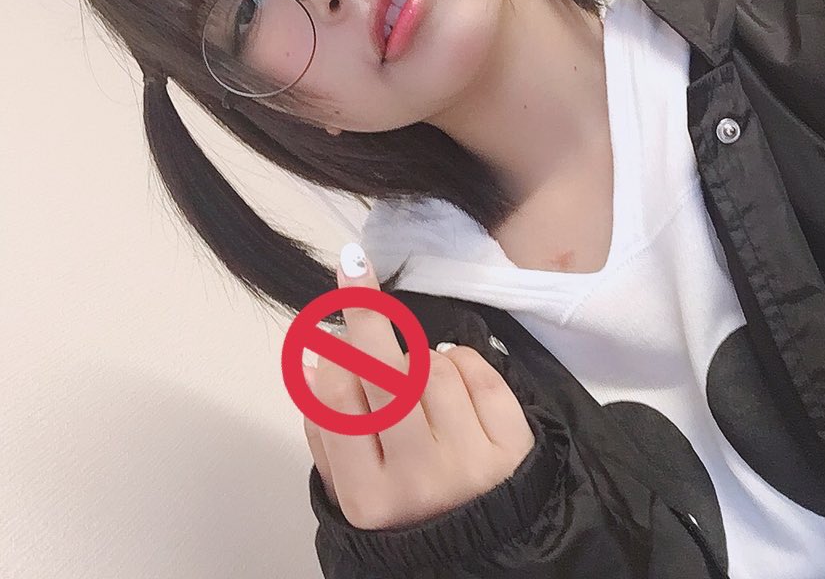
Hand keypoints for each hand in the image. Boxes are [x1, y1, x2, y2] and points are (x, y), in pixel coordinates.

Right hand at [301, 243, 535, 530]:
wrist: (478, 551)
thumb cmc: (404, 509)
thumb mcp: (350, 489)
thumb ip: (324, 429)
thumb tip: (312, 357)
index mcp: (367, 496)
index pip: (337, 400)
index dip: (331, 351)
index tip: (330, 325)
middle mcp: (418, 480)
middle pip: (385, 372)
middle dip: (367, 314)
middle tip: (356, 273)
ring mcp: (471, 462)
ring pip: (432, 366)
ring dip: (418, 355)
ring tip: (417, 378)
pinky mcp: (512, 446)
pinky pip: (478, 371)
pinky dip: (460, 359)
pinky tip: (451, 376)